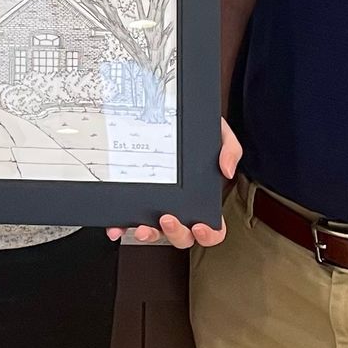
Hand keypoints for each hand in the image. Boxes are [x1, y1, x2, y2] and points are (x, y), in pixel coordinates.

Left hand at [107, 119, 243, 247]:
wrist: (171, 112)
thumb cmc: (197, 130)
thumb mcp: (219, 134)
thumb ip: (230, 150)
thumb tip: (227, 170)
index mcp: (202, 199)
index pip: (213, 228)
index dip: (209, 234)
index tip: (200, 226)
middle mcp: (180, 208)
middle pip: (182, 236)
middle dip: (175, 233)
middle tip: (167, 218)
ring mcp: (157, 206)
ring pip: (155, 233)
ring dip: (149, 236)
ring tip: (142, 227)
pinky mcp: (136, 202)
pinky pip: (128, 221)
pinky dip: (122, 227)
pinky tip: (117, 227)